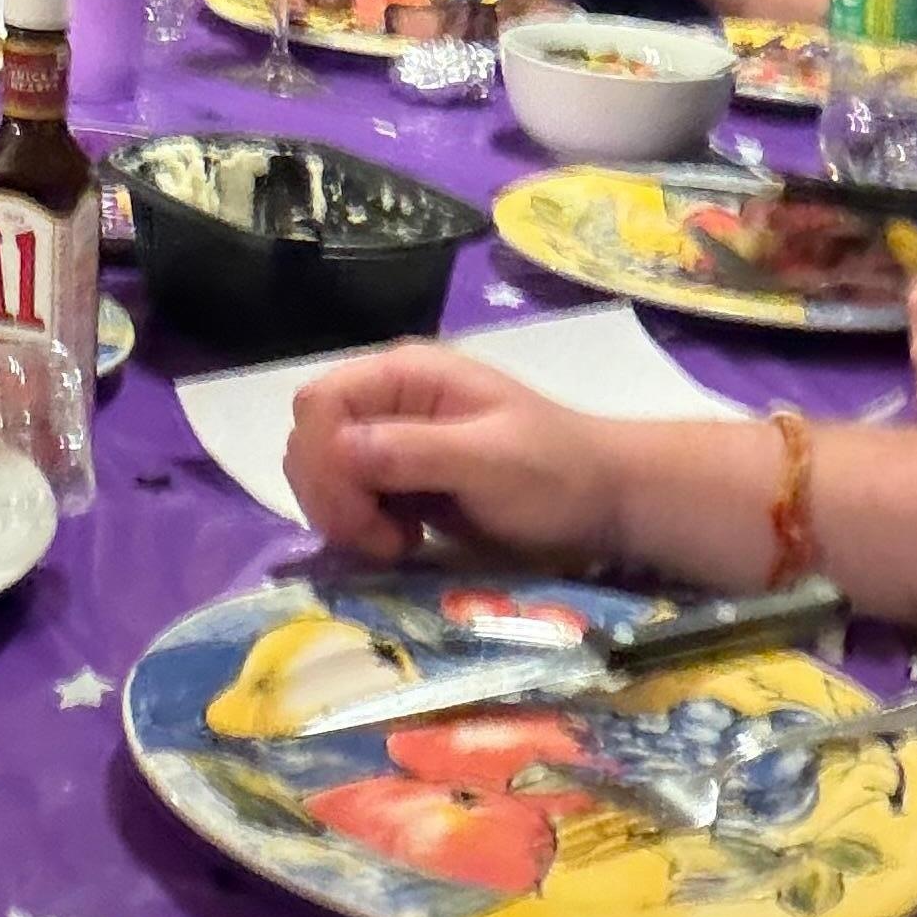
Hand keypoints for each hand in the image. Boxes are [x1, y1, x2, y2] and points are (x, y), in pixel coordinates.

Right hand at [284, 345, 628, 568]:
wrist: (607, 501)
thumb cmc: (557, 475)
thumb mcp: (489, 462)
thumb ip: (410, 451)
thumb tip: (334, 450)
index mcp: (406, 375)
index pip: (318, 405)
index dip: (323, 462)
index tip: (365, 516)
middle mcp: (389, 399)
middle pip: (309, 439)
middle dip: (330, 496)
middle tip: (382, 540)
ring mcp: (393, 439)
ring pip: (322, 472)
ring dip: (344, 516)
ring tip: (397, 542)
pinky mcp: (401, 478)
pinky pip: (348, 498)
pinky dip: (360, 526)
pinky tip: (403, 541)